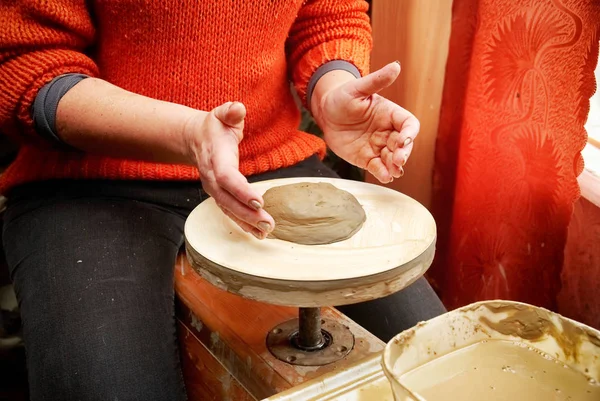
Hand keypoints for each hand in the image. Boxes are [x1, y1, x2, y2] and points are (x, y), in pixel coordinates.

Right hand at [183, 102, 274, 238]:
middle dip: (247, 213)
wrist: (195, 140)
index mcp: (216, 158)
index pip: (227, 177)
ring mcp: (214, 189)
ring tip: (266, 232)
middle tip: (268, 223)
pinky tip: (258, 233)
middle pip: (228, 200)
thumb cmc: (214, 127)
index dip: (241, 190)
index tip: (258, 200)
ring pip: (229, 209)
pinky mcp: (219, 196)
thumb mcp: (222, 114)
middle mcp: (212, 178)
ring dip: (247, 223)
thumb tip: (238, 109)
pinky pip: (230, 212)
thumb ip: (230, 112)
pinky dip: (243, 224)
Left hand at [312, 62, 419, 182]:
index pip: (409, 124)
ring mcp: (378, 146)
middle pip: (404, 145)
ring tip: (394, 171)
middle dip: (404, 153)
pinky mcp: (367, 159)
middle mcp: (388, 132)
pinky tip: (385, 177)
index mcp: (390, 114)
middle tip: (399, 160)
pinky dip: (383, 173)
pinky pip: (378, 168)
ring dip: (396, 166)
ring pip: (393, 159)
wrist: (326, 114)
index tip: (404, 139)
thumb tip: (396, 66)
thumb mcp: (358, 88)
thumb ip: (377, 81)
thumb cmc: (342, 97)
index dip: (410, 132)